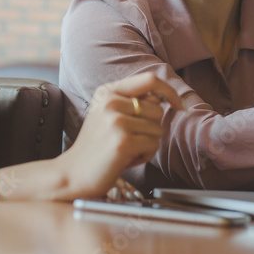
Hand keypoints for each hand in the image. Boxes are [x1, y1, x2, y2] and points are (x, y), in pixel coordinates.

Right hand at [58, 72, 182, 198]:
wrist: (73, 174)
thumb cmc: (96, 147)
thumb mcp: (108, 115)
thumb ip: (131, 103)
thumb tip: (164, 98)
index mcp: (107, 91)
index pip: (150, 79)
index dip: (170, 91)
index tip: (181, 106)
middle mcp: (110, 101)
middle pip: (158, 108)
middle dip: (152, 128)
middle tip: (131, 140)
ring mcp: (116, 121)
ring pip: (158, 128)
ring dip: (148, 144)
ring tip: (126, 150)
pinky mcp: (123, 141)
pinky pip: (153, 145)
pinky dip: (145, 155)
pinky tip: (126, 159)